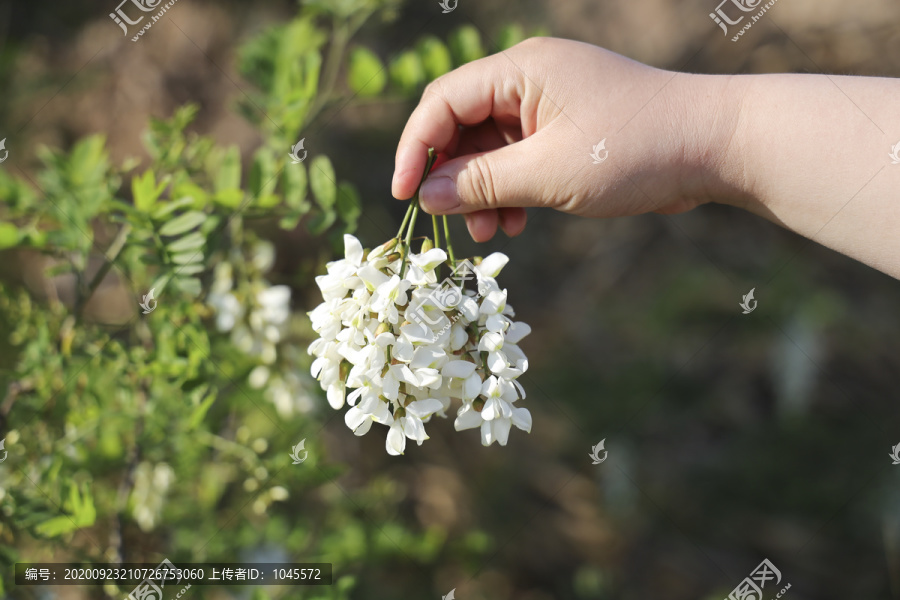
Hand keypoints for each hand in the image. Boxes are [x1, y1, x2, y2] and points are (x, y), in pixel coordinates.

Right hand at [391, 37, 740, 241]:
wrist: (715, 146)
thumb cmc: (636, 150)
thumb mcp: (549, 172)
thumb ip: (482, 183)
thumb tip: (427, 195)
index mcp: (522, 69)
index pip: (443, 101)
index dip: (415, 148)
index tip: (404, 195)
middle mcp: (531, 79)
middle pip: (463, 125)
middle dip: (453, 176)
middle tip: (453, 222)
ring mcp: (550, 104)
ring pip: (491, 147)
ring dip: (482, 190)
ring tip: (491, 232)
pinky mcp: (568, 130)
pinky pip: (520, 158)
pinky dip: (511, 190)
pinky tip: (516, 221)